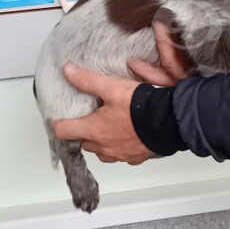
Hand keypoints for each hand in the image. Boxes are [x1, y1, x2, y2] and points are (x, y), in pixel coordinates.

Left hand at [52, 21, 190, 163]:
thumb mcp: (112, 87)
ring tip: (109, 127)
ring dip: (102, 142)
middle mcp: (104, 146)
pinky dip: (121, 146)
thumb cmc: (141, 108)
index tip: (60, 118)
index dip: (59, 123)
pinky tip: (128, 135)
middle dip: (83, 132)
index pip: (64, 131)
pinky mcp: (136, 157)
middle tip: (89, 119)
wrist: (169, 122)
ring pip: (103, 151)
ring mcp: (120, 155)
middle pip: (83, 143)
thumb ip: (88, 80)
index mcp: (94, 130)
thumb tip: (68, 71)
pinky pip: (122, 155)